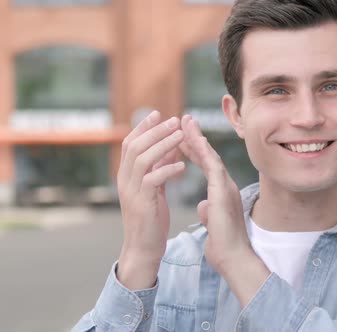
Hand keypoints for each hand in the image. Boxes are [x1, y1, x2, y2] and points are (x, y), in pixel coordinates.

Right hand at [116, 111, 184, 288]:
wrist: (143, 249)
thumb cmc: (151, 219)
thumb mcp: (156, 188)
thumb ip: (160, 166)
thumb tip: (172, 145)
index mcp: (126, 175)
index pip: (129, 143)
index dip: (143, 127)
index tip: (159, 114)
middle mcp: (124, 180)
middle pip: (134, 146)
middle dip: (155, 131)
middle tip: (174, 120)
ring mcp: (131, 191)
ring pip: (142, 159)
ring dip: (162, 144)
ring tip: (180, 135)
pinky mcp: (142, 203)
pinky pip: (152, 180)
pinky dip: (167, 170)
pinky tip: (182, 166)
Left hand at [179, 115, 269, 305]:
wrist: (233, 257)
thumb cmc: (224, 245)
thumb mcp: (213, 223)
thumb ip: (209, 211)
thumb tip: (204, 206)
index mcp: (221, 192)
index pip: (206, 165)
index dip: (194, 150)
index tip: (182, 137)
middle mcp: (225, 185)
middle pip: (208, 156)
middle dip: (195, 137)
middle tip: (184, 119)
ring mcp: (226, 187)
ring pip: (210, 156)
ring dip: (197, 138)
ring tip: (186, 122)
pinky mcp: (223, 191)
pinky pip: (213, 167)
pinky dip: (204, 153)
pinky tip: (195, 140)